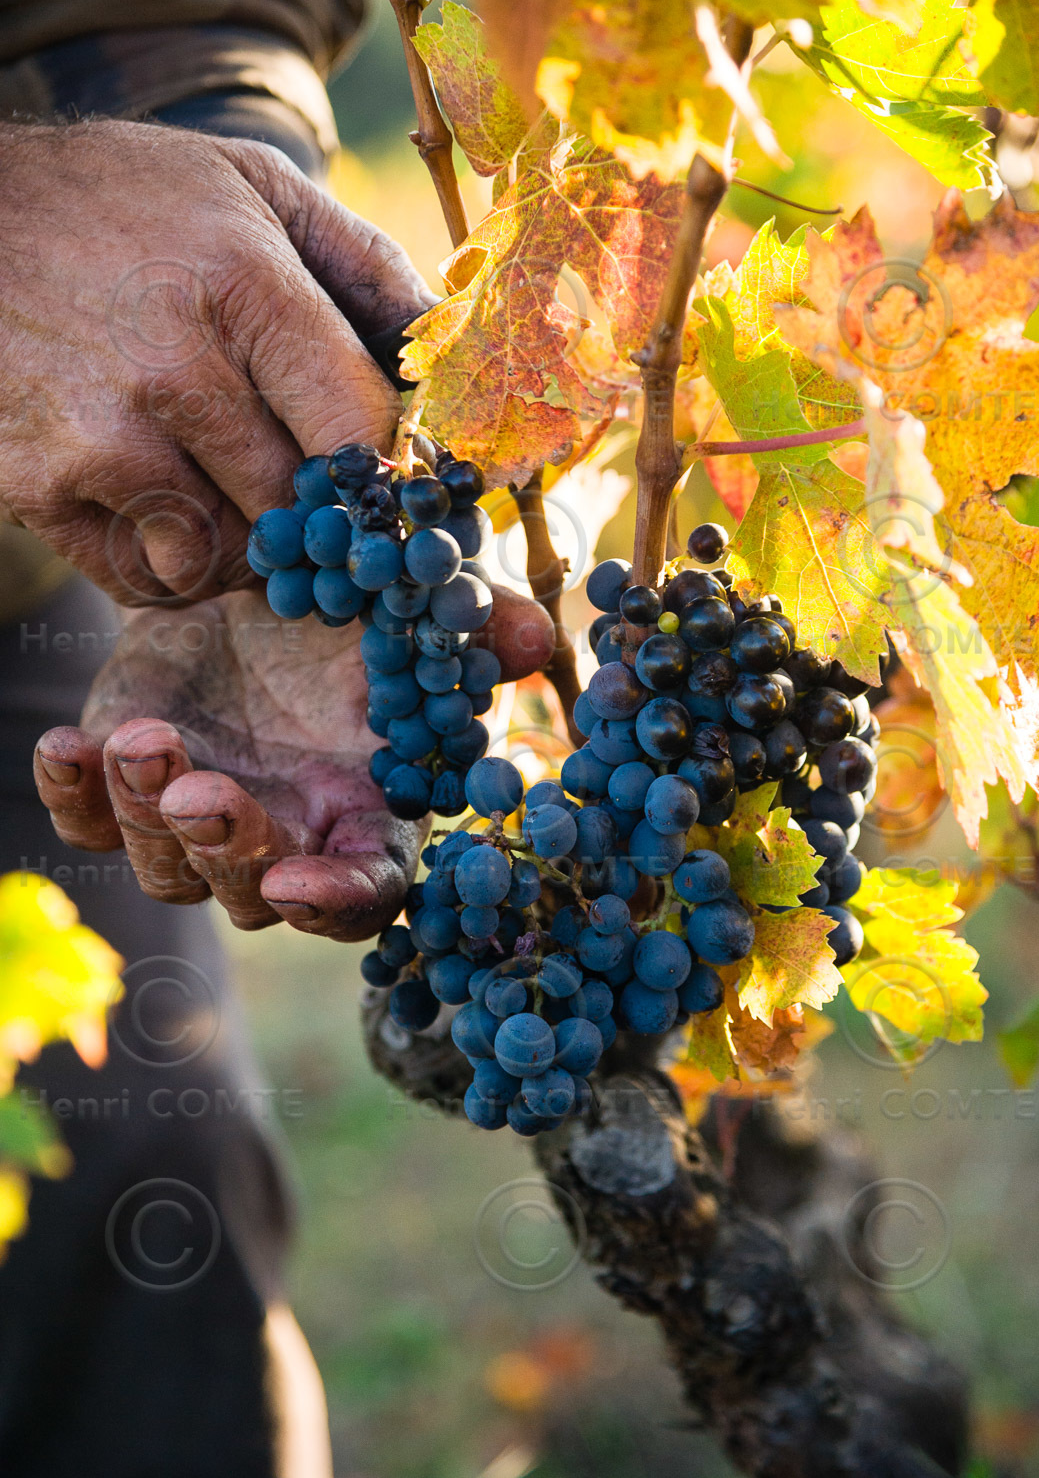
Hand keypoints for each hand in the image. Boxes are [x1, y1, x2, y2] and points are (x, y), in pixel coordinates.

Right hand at [0, 118, 433, 604]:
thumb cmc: (123, 201)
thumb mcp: (252, 186)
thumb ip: (363, 264)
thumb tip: (449, 350)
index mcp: (242, 286)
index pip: (359, 430)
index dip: (390, 472)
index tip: (393, 483)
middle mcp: (171, 371)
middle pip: (299, 507)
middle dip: (323, 518)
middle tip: (327, 508)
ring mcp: (100, 440)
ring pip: (229, 559)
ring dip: (255, 551)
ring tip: (248, 504)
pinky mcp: (42, 489)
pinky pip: (150, 580)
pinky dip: (180, 569)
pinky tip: (181, 516)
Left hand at [33, 588, 554, 940]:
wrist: (246, 577)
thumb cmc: (351, 607)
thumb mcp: (415, 610)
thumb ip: (473, 629)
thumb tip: (530, 640)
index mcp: (366, 815)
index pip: (363, 894)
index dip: (332, 899)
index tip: (295, 883)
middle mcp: (283, 840)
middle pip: (253, 894)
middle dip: (227, 850)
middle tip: (205, 793)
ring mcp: (196, 824)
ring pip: (166, 870)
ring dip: (148, 816)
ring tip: (144, 740)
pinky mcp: (124, 789)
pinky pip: (87, 824)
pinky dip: (72, 796)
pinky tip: (69, 745)